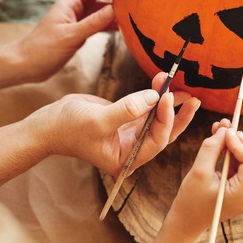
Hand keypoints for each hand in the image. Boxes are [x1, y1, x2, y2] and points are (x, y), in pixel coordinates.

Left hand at [12, 0, 115, 82]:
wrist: (26, 66)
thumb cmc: (42, 49)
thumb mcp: (70, 36)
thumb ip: (92, 23)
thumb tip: (114, 10)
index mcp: (69, 4)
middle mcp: (73, 10)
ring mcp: (74, 22)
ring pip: (97, 11)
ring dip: (112, 11)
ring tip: (130, 11)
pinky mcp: (76, 34)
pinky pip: (95, 25)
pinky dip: (107, 25)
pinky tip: (119, 28)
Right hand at [31, 72, 200, 174]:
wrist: (49, 124)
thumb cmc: (69, 128)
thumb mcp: (98, 121)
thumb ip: (127, 110)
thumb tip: (153, 97)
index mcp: (126, 159)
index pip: (156, 141)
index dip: (165, 119)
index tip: (166, 97)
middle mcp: (131, 149)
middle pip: (163, 132)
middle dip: (178, 114)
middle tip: (193, 99)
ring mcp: (129, 134)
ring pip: (156, 119)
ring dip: (168, 102)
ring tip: (179, 86)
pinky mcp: (125, 119)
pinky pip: (146, 109)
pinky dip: (155, 97)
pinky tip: (162, 84)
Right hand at [168, 119, 242, 235]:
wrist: (188, 221)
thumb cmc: (191, 199)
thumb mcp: (198, 171)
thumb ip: (212, 148)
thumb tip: (225, 129)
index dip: (240, 143)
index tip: (223, 132)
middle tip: (228, 134)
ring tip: (221, 134)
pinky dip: (238, 153)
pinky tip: (222, 145)